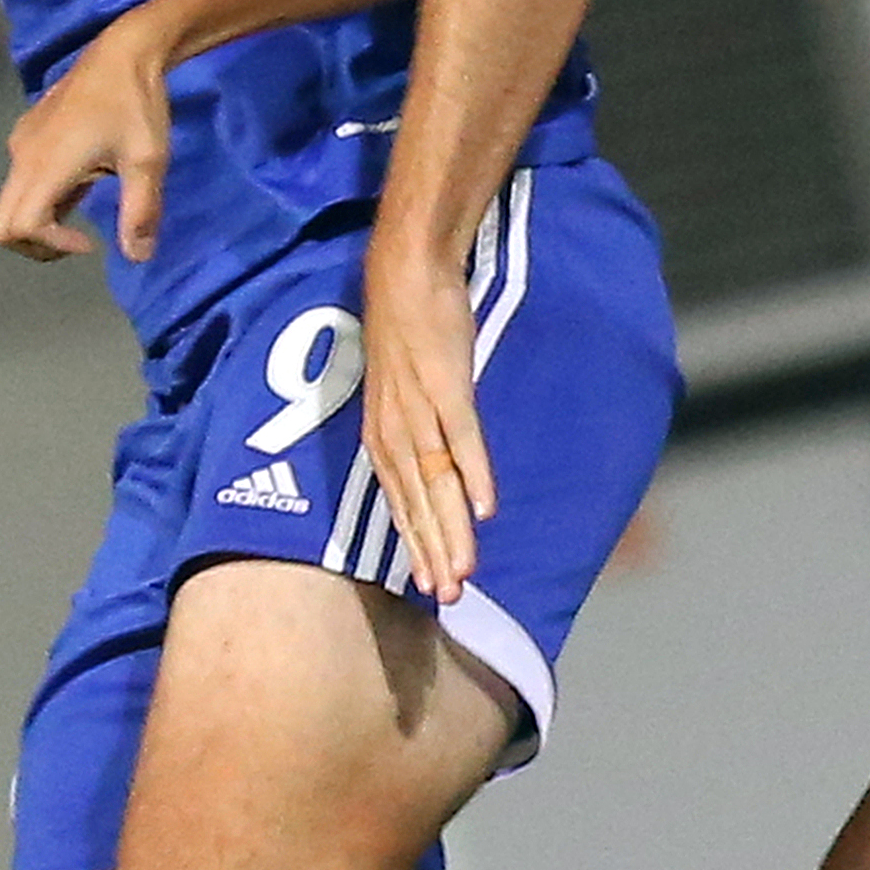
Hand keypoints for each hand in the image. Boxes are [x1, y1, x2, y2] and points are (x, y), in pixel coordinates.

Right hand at [0, 27, 171, 260]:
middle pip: (2, 225)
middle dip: (36, 246)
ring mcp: (22, 144)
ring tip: (83, 216)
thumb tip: (138, 259)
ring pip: (10, 205)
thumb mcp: (147, 161)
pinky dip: (43, 200)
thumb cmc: (137, 103)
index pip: (20, 227)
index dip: (52, 246)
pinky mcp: (28, 134)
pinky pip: (22, 183)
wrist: (124, 50)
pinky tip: (82, 185)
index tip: (92, 241)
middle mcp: (23, 156)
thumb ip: (140, 213)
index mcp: (46, 165)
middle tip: (77, 242)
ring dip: (41, 224)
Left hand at [358, 234, 493, 605]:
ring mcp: (420, 408)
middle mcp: (395, 428)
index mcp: (383, 433)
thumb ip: (420, 429)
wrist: (407, 272)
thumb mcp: (404, 389)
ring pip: (436, 481)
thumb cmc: (409, 329)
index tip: (429, 585)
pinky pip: (462, 437)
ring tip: (463, 571)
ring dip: (450, 528)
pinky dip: (473, 473)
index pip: (401, 501)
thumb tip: (437, 466)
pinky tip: (485, 509)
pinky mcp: (447, 385)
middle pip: (417, 502)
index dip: (415, 544)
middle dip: (431, 552)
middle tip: (446, 597)